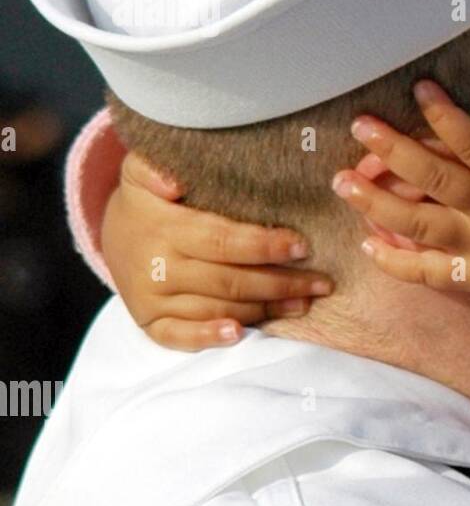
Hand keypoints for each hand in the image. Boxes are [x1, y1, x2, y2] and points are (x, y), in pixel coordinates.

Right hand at [101, 152, 333, 350]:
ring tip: (305, 303)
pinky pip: (179, 337)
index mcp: (164, 229)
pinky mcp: (150, 322)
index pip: (222, 241)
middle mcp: (158, 268)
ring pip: (217, 308)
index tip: (303, 246)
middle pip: (229, 281)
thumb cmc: (147, 200)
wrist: (111, 234)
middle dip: (281, 283)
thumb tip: (174, 180)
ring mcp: (152, 299)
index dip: (264, 245)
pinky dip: (209, 338)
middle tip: (322, 282)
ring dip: (264, 310)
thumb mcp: (141, 172)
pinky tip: (241, 335)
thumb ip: (153, 166)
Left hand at [332, 70, 469, 326]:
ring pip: (417, 225)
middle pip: (432, 179)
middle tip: (360, 126)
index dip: (445, 116)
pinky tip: (367, 245)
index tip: (419, 89)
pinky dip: (395, 262)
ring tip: (342, 183)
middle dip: (392, 151)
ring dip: (376, 203)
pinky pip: (427, 273)